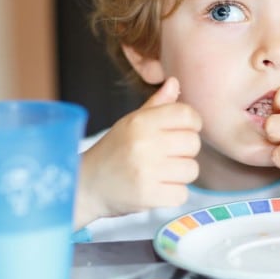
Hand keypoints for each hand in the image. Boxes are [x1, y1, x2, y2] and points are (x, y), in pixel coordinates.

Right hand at [75, 77, 201, 227]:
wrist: (85, 185)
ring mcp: (146, 171)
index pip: (187, 115)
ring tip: (161, 173)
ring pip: (191, 170)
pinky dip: (173, 194)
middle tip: (167, 155)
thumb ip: (157, 104)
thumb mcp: (131, 123)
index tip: (185, 130)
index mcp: (141, 122)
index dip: (193, 123)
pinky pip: (182, 194)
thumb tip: (175, 82)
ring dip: (180, 174)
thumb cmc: (114, 150)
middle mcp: (144, 144)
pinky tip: (157, 188)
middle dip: (185, 151)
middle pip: (193, 143)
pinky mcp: (148, 196)